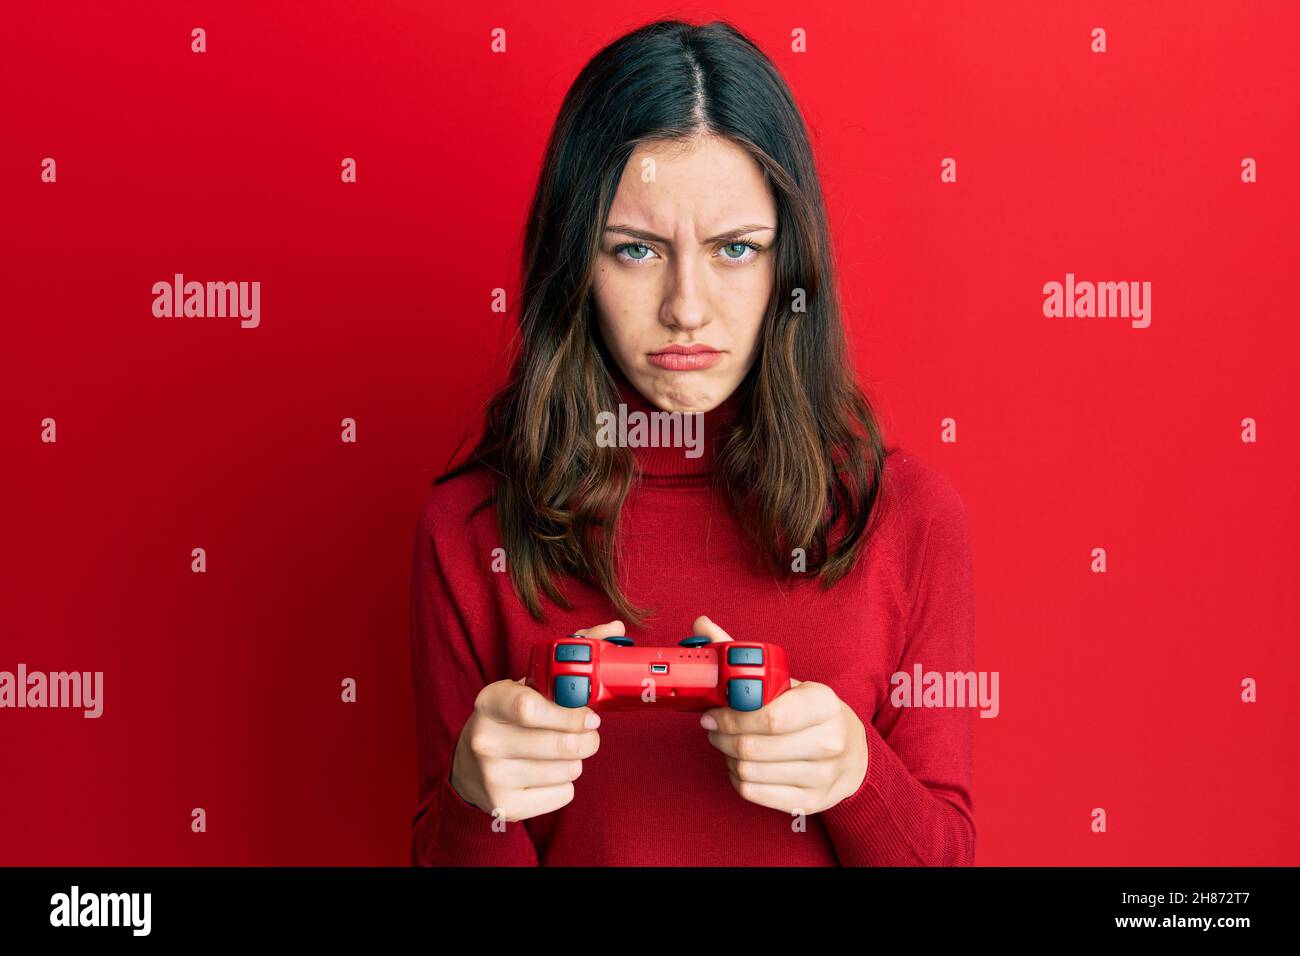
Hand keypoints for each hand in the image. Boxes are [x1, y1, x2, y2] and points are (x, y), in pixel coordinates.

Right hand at [450, 620, 622, 820]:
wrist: (470, 768)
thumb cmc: (511, 718)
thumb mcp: (526, 684)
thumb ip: (568, 655)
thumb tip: (615, 626)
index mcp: (490, 701)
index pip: (529, 707)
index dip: (570, 713)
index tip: (591, 714)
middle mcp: (485, 739)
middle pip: (561, 745)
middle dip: (587, 738)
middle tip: (587, 732)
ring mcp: (492, 776)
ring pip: (568, 770)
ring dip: (576, 760)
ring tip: (560, 751)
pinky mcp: (505, 807)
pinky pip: (562, 795)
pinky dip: (564, 784)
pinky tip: (546, 774)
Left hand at [692, 615, 868, 814]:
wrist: (853, 754)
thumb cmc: (812, 713)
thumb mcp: (790, 682)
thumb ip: (745, 656)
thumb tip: (701, 623)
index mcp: (824, 704)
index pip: (770, 716)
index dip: (732, 716)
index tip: (712, 711)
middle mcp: (829, 741)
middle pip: (752, 747)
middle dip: (722, 736)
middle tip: (712, 726)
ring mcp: (821, 776)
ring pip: (749, 771)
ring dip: (728, 757)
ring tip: (728, 744)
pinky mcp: (810, 802)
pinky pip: (754, 793)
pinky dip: (738, 778)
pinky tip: (742, 764)